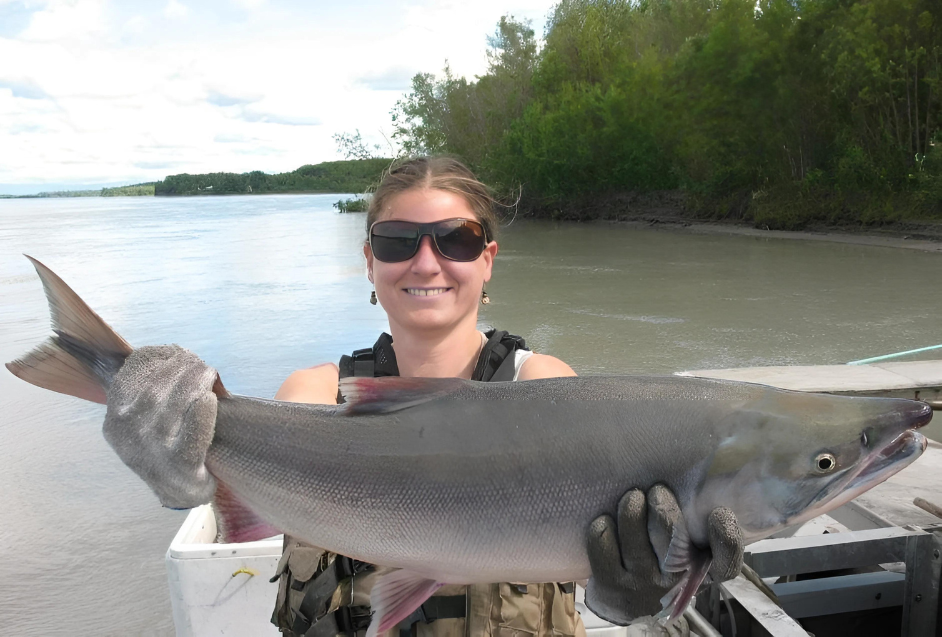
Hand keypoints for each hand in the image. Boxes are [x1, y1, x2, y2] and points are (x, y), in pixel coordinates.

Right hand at [103, 345, 218, 508]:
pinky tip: (211, 397)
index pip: (128, 378)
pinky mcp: (180, 467)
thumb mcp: (142, 421)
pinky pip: (192, 435)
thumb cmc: (164, 446)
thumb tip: (168, 352)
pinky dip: (202, 413)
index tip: (174, 350)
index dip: (153, 359)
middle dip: (180, 368)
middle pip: (154, 389)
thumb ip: (146, 390)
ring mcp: (153, 453)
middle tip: (197, 360)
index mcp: (115, 422)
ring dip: (194, 382)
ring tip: (208, 372)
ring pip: (174, 406)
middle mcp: (129, 437)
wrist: (178, 492)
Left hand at [584, 485, 742, 624]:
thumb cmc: (662, 560)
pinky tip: (604, 520)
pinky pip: (604, 555)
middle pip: (674, 547)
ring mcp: (642, 586)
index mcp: (702, 570)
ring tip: (632, 497)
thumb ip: (697, 520)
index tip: (718, 513)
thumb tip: (702, 477)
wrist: (629, 599)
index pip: (725, 564)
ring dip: (631, 514)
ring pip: (636, 547)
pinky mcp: (611, 587)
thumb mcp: (689, 546)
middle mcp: (675, 582)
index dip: (726, 539)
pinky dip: (603, 532)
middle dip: (664, 512)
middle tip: (657, 491)